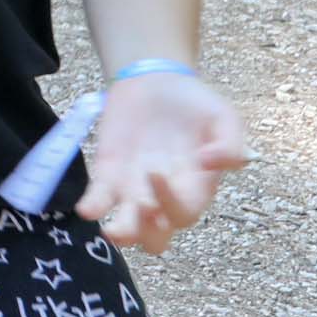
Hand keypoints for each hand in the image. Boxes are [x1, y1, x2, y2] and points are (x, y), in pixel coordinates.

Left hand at [76, 72, 248, 252]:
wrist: (157, 79)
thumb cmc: (195, 104)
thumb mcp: (223, 117)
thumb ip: (230, 143)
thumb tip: (213, 163)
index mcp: (195, 187)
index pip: (184, 213)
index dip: (172, 203)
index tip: (156, 173)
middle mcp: (164, 196)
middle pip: (158, 236)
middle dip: (149, 232)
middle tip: (141, 208)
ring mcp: (133, 188)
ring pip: (128, 229)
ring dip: (121, 233)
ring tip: (112, 228)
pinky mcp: (108, 174)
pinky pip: (99, 200)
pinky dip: (92, 208)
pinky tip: (86, 209)